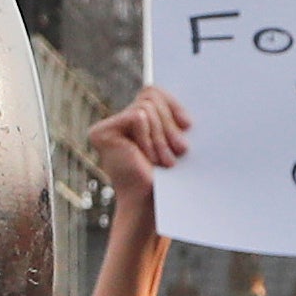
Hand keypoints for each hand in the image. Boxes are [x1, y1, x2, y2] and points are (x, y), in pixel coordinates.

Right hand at [89, 86, 189, 204]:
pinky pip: (137, 117)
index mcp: (136, 121)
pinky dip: (149, 138)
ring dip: (161, 136)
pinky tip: (147, 158)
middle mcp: (118, 121)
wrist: (153, 204)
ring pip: (146, 106)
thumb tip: (193, 91)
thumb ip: (173, 118)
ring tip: (165, 161)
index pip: (153, 91)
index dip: (173, 104)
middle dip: (169, 123)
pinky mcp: (101, 132)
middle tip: (180, 150)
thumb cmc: (169, 177)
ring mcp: (107, 127)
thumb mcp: (175, 140)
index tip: (189, 124)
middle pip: (150, 95)